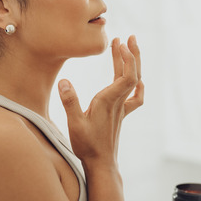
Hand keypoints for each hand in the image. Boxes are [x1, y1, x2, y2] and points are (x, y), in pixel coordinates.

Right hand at [57, 36, 143, 164]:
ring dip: (131, 63)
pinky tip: (135, 78)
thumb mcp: (74, 124)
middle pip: (133, 74)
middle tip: (127, 37)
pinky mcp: (119, 114)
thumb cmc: (87, 145)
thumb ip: (70, 102)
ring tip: (124, 46)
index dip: (127, 58)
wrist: (101, 163)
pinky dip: (136, 84)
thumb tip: (64, 81)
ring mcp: (121, 108)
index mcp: (109, 101)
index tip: (119, 43)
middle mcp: (118, 102)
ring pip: (132, 81)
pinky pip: (134, 96)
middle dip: (132, 54)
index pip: (127, 76)